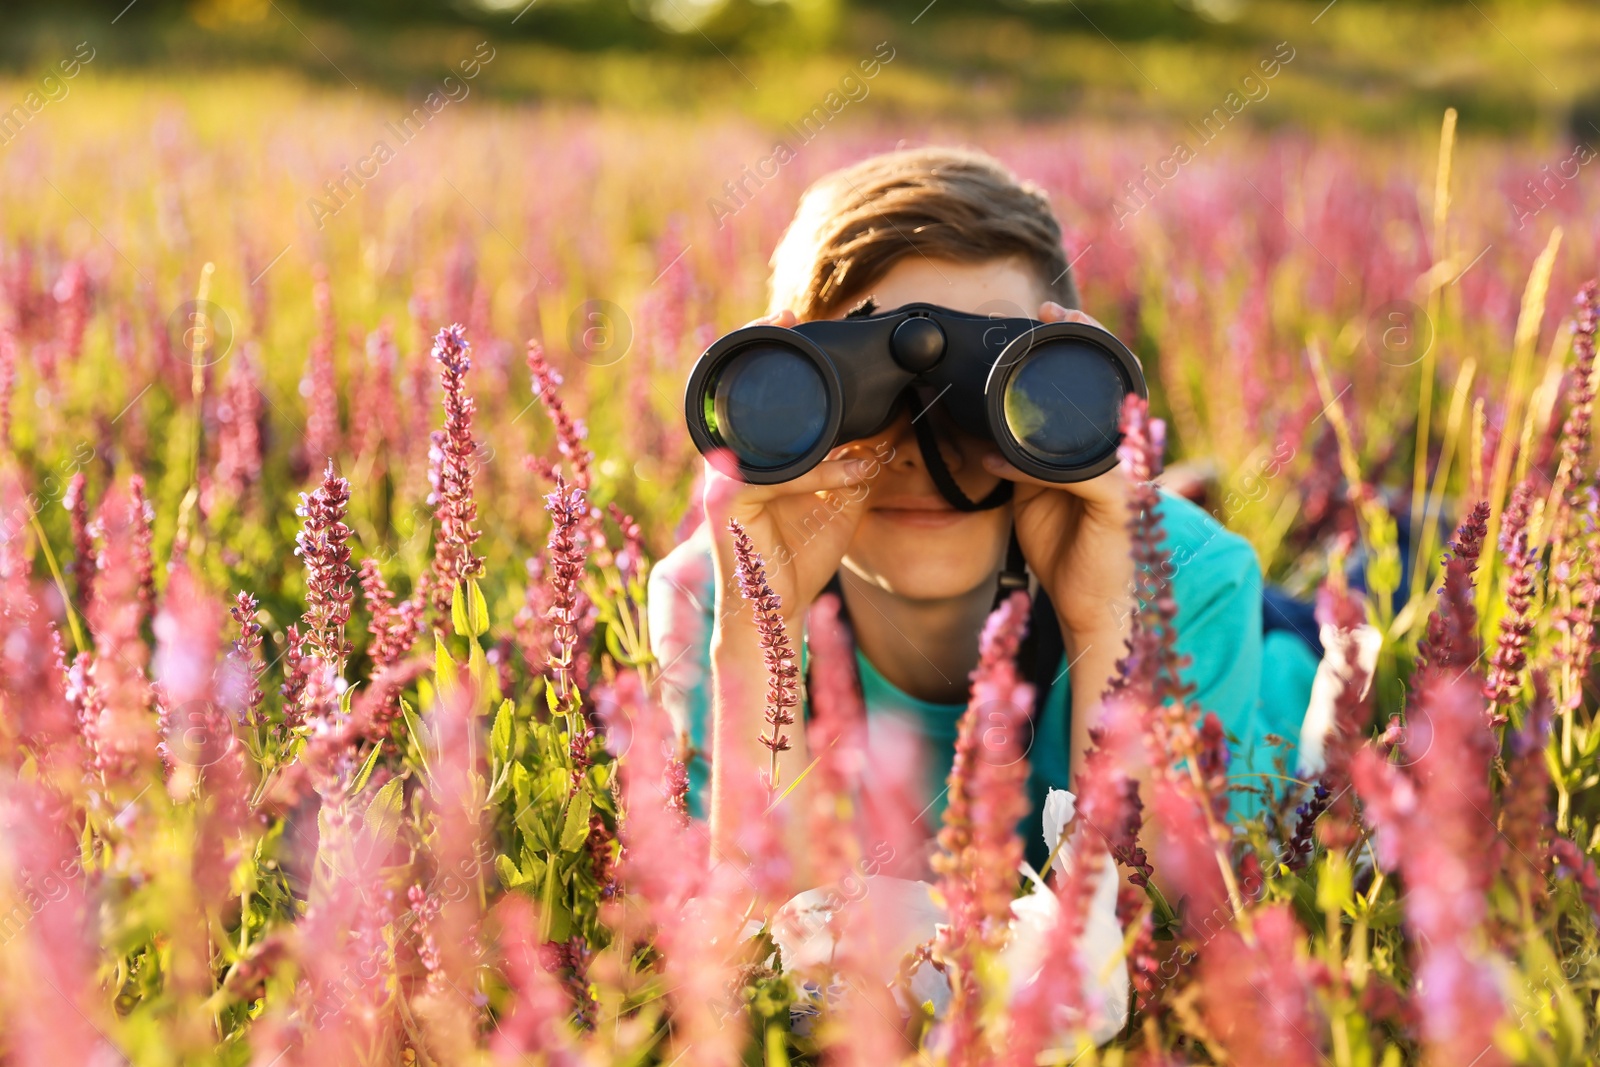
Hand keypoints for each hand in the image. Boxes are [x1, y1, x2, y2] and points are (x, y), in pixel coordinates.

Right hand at [701, 310, 877, 630]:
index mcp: (752, 449)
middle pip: (743, 394)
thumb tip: (896, 415)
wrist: (778, 610)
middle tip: (796, 323)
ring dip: (823, 432)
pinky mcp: (725, 504)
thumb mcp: (841, 493)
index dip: (768, 347)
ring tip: (867, 427)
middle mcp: (729, 456)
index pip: (754, 390)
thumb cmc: (802, 551)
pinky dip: (822, 474)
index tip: (791, 311)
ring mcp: (723, 478)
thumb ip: (859, 454)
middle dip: (770, 356)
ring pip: (773, 437)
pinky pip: (779, 478)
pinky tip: (856, 474)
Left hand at [980, 302, 1134, 641]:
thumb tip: (978, 433)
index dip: (1080, 342)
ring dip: (1073, 387)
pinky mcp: (1119, 508)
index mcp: (1100, 447)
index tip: (1048, 309)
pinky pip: (1079, 477)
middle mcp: (1118, 456)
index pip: (1097, 383)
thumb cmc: (1063, 546)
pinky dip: (1035, 467)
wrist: (1085, 605)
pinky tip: (1003, 461)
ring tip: (1048, 348)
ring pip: (1102, 421)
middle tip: (1054, 309)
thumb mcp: (1032, 491)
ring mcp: (1124, 479)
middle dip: (1087, 341)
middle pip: (1112, 385)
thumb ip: (1017, 458)